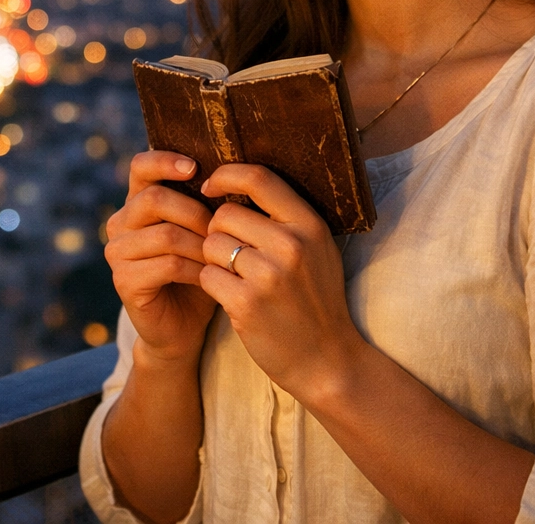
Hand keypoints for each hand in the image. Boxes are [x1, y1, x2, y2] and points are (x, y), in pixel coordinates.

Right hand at [105, 151, 219, 363]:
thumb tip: (231, 169)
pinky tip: (210, 276)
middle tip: (221, 230)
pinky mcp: (124, 281)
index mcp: (137, 203)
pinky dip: (196, 269)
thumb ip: (204, 202)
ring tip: (221, 256)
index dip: (165, 161)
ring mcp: (117, 253)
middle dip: (196, 213)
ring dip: (201, 245)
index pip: (141, 166)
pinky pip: (167, 264)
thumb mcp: (202, 231)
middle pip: (155, 199)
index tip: (195, 167)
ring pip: (165, 234)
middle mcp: (120, 223)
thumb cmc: (199, 270)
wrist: (184, 326)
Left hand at [198, 164, 364, 401]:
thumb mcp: (317, 249)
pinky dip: (212, 284)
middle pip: (224, 214)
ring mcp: (269, 275)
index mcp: (309, 225)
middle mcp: (290, 245)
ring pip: (211, 244)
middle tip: (232, 254)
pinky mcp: (246, 303)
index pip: (258, 178)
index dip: (225, 175)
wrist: (327, 360)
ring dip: (213, 260)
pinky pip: (207, 275)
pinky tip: (231, 296)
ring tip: (236, 277)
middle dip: (218, 231)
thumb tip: (237, 182)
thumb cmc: (316, 300)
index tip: (210, 186)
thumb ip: (286, 218)